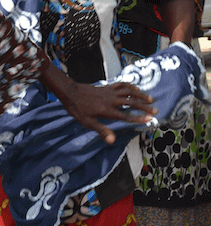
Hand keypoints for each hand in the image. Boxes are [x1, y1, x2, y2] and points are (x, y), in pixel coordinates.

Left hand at [40, 59, 155, 143]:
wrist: (70, 92)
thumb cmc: (77, 108)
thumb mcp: (87, 122)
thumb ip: (101, 130)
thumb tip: (112, 140)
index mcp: (107, 111)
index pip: (126, 116)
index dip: (139, 118)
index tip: (150, 119)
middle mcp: (111, 100)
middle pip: (131, 103)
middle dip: (144, 107)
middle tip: (156, 111)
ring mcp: (110, 92)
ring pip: (129, 92)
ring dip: (140, 95)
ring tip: (150, 99)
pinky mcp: (107, 86)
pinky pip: (121, 85)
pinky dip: (130, 86)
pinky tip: (136, 88)